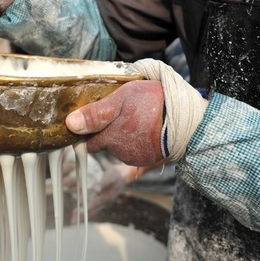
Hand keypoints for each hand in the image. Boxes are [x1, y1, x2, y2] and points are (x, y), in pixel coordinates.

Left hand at [66, 59, 208, 163]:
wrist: (189, 120)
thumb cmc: (153, 103)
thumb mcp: (121, 99)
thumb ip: (95, 113)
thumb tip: (70, 125)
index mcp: (110, 138)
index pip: (89, 143)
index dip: (90, 132)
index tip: (95, 121)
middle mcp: (120, 153)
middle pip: (106, 144)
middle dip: (109, 132)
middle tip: (122, 113)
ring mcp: (136, 158)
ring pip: (121, 148)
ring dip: (125, 136)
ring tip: (138, 118)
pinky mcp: (150, 160)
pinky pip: (137, 151)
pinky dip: (139, 141)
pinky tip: (148, 128)